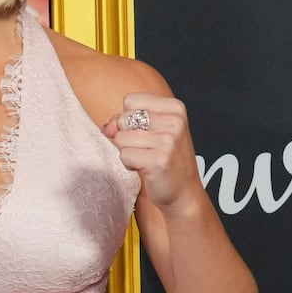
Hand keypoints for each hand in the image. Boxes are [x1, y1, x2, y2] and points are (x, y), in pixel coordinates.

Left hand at [102, 92, 203, 212]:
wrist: (183, 192)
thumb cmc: (164, 159)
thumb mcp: (149, 132)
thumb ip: (124, 122)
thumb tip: (107, 128)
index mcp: (175, 107)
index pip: (130, 100)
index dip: (128, 119)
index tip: (145, 133)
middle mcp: (175, 121)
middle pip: (123, 119)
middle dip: (127, 137)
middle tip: (147, 149)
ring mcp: (168, 140)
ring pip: (121, 138)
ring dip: (128, 152)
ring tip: (147, 159)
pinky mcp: (159, 160)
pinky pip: (124, 156)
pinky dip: (130, 164)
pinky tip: (146, 168)